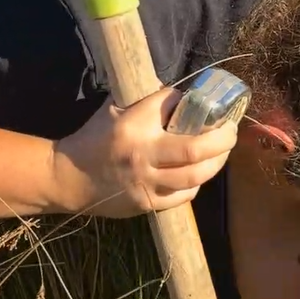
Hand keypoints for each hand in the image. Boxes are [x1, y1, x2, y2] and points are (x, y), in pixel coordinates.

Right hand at [51, 85, 236, 217]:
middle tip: (231, 130)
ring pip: (195, 176)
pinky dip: (197, 183)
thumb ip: (148, 101)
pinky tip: (200, 173)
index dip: (192, 101)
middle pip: (195, 148)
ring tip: (223, 151)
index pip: (173, 104)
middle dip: (222, 138)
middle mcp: (142, 153)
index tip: (205, 102)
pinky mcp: (146, 203)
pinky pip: (183, 195)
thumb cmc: (96, 137)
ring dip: (216, 162)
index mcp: (133, 124)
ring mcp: (145, 182)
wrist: (68, 177)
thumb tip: (184, 94)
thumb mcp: (114, 108)